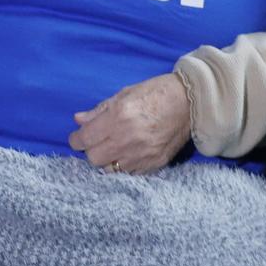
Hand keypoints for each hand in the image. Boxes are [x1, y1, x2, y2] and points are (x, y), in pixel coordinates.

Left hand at [68, 73, 191, 174]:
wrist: (189, 103)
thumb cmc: (155, 92)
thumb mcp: (124, 94)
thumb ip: (99, 110)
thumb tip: (78, 120)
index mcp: (118, 117)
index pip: (85, 139)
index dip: (76, 139)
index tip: (77, 138)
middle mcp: (127, 139)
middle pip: (94, 158)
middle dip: (91, 150)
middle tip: (96, 141)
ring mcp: (141, 155)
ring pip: (109, 169)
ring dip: (107, 160)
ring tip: (113, 148)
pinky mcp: (153, 165)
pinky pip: (128, 173)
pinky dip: (123, 165)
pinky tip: (128, 153)